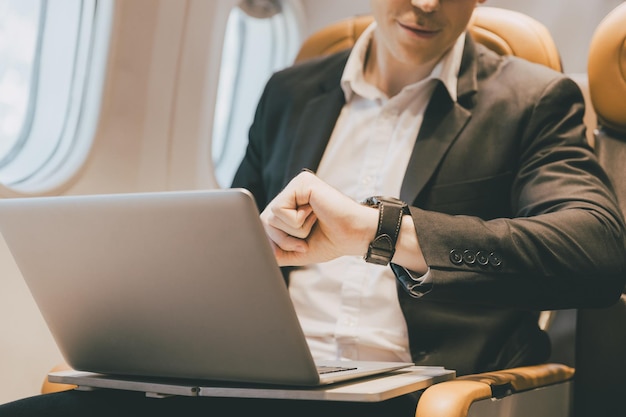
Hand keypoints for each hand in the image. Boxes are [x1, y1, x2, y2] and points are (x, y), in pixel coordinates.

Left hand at [260, 171, 376, 265]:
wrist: (354, 237)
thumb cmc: (331, 241)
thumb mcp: (296, 250)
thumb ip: (275, 249)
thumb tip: (253, 252)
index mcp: (289, 205)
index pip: (263, 224)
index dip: (277, 241)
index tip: (300, 246)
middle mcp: (290, 192)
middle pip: (263, 221)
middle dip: (284, 239)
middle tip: (307, 236)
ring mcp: (296, 186)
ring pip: (271, 217)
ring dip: (294, 230)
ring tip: (314, 222)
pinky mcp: (301, 183)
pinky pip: (280, 210)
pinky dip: (297, 221)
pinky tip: (315, 213)